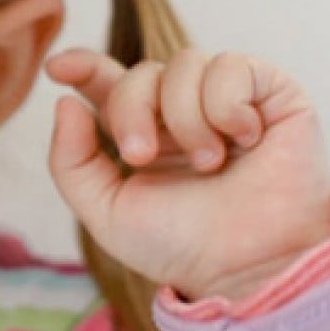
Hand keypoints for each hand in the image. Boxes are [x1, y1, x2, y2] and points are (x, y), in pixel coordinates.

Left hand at [45, 48, 329, 302]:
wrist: (250, 266)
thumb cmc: (183, 246)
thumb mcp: (106, 211)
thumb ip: (71, 161)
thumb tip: (65, 102)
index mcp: (143, 133)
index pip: (108, 83)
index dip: (82, 65)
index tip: (57, 69)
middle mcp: (182, 110)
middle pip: (139, 74)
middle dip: (129, 110)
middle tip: (141, 156)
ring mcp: (226, 100)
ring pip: (184, 64)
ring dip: (185, 118)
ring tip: (209, 164)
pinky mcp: (272, 94)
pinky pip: (232, 66)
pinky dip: (228, 105)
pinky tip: (246, 139)